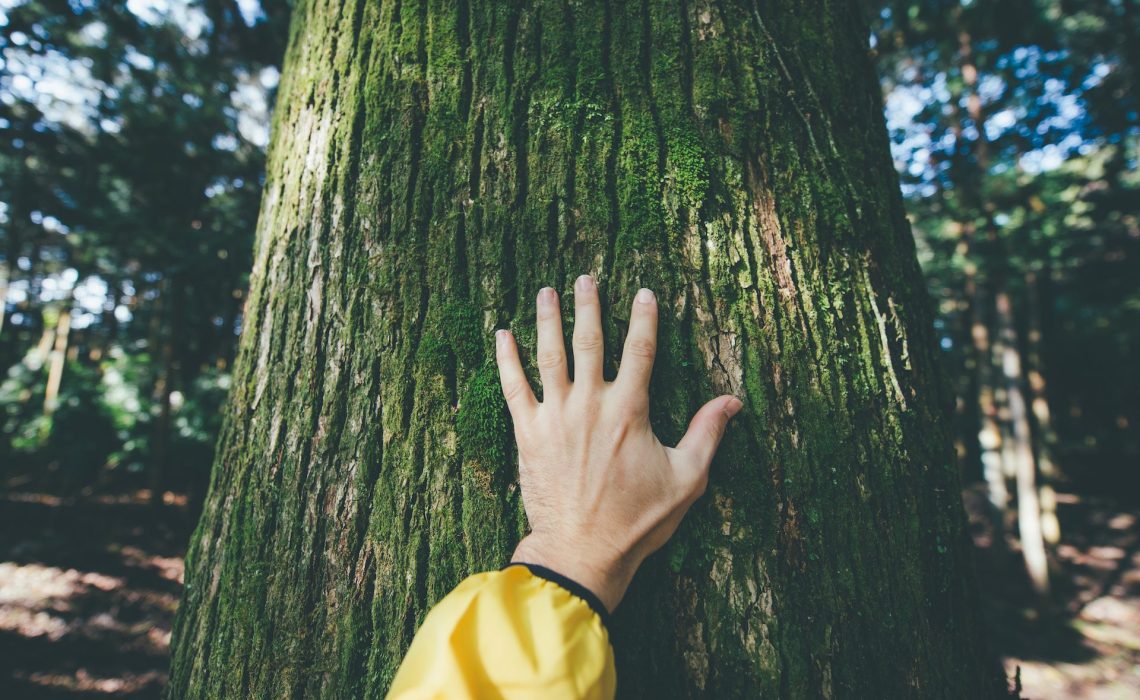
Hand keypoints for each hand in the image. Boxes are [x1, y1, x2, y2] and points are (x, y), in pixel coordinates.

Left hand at [495, 274, 742, 612]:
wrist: (582, 551)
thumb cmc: (637, 521)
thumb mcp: (686, 480)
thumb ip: (707, 434)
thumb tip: (733, 401)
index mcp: (630, 410)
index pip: (641, 350)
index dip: (645, 318)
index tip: (645, 292)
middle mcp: (591, 404)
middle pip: (590, 342)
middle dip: (590, 306)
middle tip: (587, 278)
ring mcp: (555, 417)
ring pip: (549, 355)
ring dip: (548, 319)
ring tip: (547, 290)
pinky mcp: (528, 434)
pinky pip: (513, 387)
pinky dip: (506, 359)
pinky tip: (502, 335)